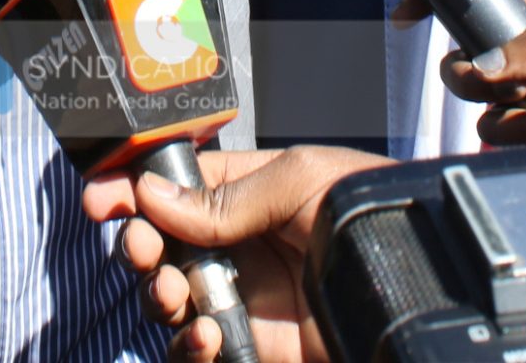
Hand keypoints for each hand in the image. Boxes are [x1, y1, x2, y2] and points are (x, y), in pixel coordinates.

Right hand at [83, 146, 387, 362]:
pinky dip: (191, 348)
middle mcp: (239, 244)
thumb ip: (228, 196)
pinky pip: (199, 351)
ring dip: (157, 296)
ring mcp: (244, 297)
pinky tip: (208, 337)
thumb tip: (156, 198)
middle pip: (161, 244)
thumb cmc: (373, 213)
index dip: (133, 191)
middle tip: (141, 248)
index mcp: (249, 191)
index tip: (102, 199)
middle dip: (138, 244)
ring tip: (172, 293)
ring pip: (169, 300)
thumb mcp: (302, 180)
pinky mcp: (254, 346)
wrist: (423, 281)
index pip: (176, 187)